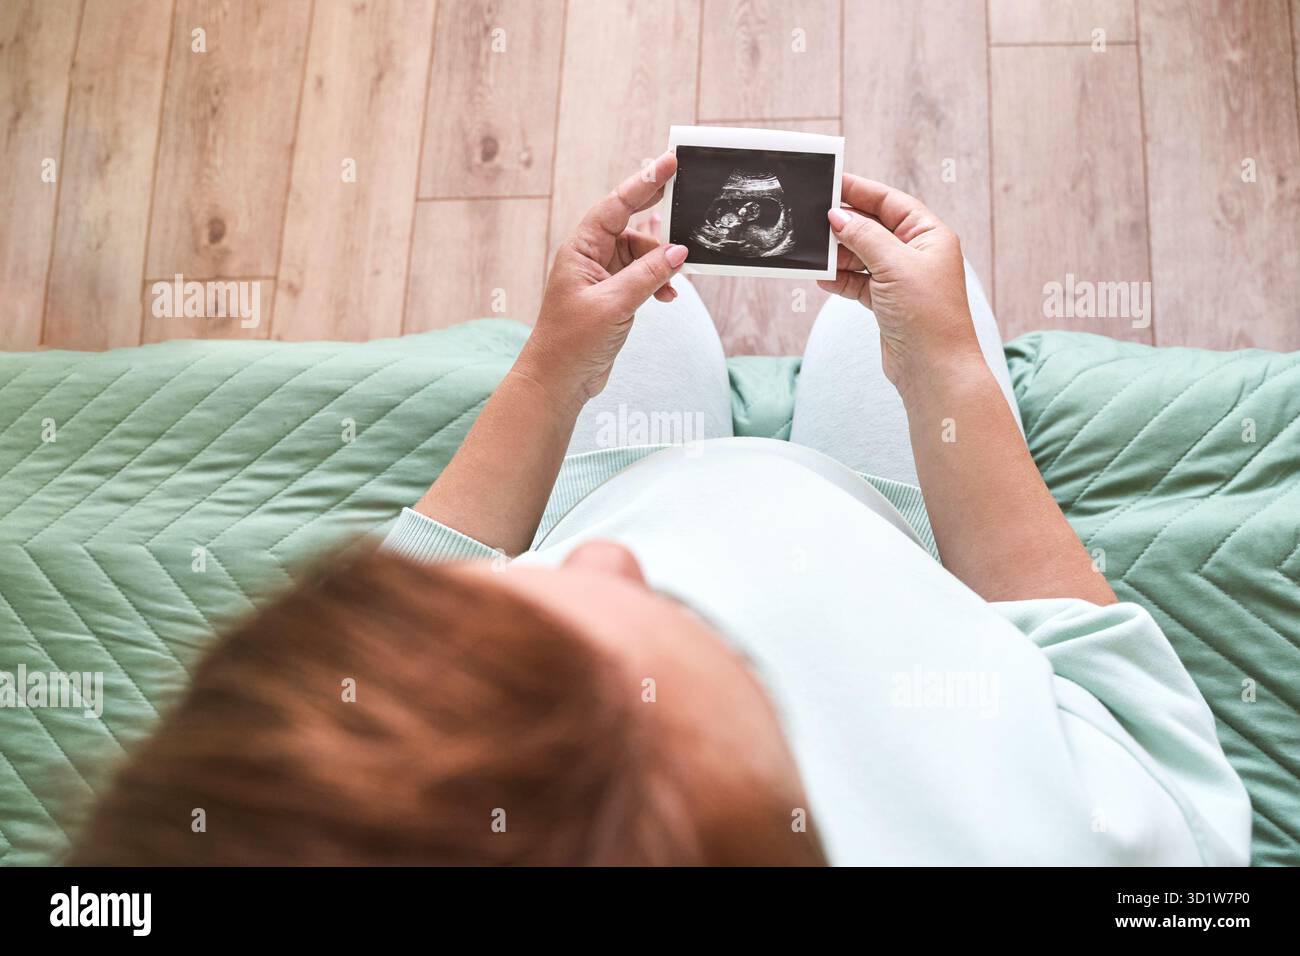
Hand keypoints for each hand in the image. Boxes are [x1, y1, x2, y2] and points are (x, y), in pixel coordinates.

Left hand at [517, 152, 687, 410]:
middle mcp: (590, 256)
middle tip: (684, 191)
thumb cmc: (572, 343)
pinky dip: (657, 283)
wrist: (558, 381)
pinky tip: (667, 297)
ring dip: (660, 264)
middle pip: (629, 224)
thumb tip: (677, 251)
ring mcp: (602, 276)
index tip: (668, 163)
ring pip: (641, 254)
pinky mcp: (613, 296)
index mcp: (581, 249)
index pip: (616, 206)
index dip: (643, 183)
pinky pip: (642, 276)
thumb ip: (647, 275)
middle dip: (656, 214)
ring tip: (672, 284)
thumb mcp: (614, 305)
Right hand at [820, 175, 982, 398]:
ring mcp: (901, 279)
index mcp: (929, 235)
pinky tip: (822, 279)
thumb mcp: (894, 265)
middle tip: (814, 218)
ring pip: (863, 256)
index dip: (861, 190)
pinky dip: (841, 280)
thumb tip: (838, 216)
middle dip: (845, 225)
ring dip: (839, 255)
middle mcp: (916, 254)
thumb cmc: (927, 314)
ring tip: (815, 252)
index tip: (832, 182)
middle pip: (874, 227)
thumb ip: (864, 237)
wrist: (934, 368)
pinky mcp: (887, 303)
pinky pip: (858, 282)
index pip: (890, 202)